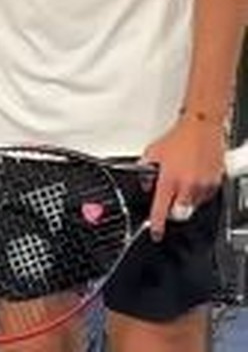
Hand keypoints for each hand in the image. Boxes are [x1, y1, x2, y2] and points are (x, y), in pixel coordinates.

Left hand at [141, 116, 225, 239]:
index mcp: (169, 179)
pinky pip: (205, 197)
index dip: (157, 224)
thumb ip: (145, 170)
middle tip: (170, 199)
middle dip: (173, 211)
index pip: (161, 208)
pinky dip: (198, 192)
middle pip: (179, 213)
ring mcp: (203, 186)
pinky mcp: (216, 184)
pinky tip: (194, 176)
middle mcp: (187, 185)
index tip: (156, 233)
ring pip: (192, 205)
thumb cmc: (178, 138)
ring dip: (185, 199)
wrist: (202, 127)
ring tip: (183, 179)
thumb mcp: (153, 152)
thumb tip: (144, 183)